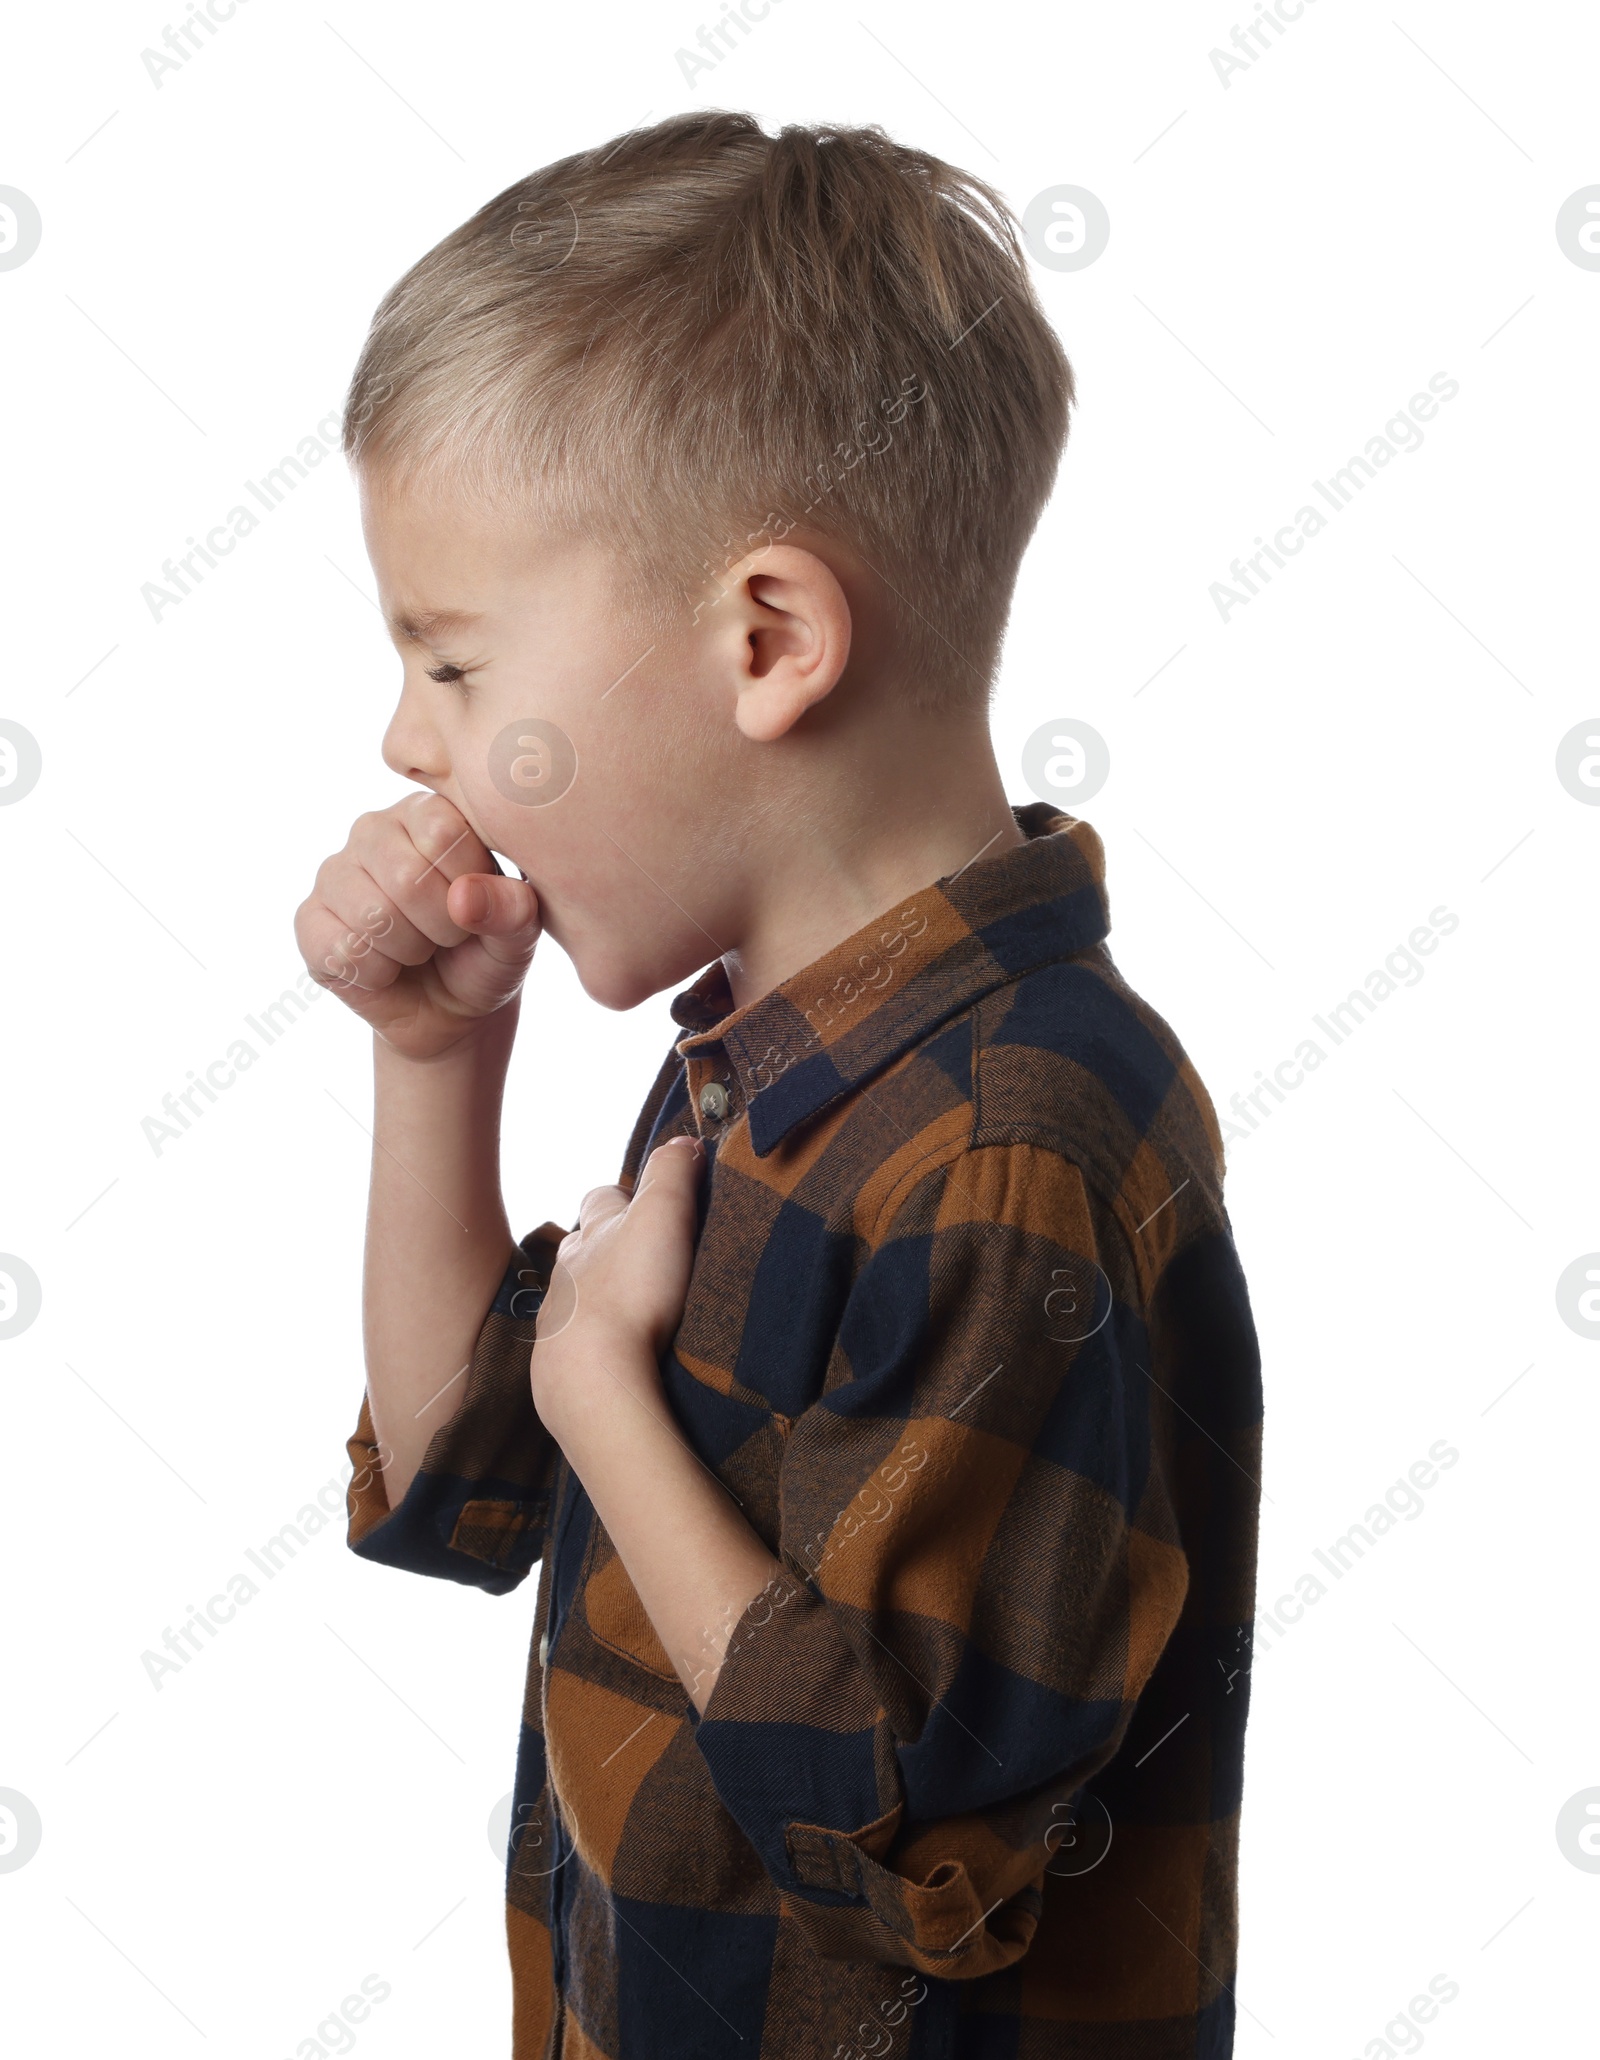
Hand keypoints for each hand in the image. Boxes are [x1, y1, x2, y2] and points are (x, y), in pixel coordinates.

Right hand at [293, 792, 540, 1060]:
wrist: (450, 1009)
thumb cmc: (487, 953)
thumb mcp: (519, 933)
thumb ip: (511, 909)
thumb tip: (463, 896)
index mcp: (429, 813)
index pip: (443, 832)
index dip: (466, 887)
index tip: (475, 908)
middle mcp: (374, 830)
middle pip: (405, 876)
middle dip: (441, 927)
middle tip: (448, 937)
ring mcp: (334, 873)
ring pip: (372, 916)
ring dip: (409, 952)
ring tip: (419, 949)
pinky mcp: (309, 919)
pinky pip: (340, 950)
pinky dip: (376, 974)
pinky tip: (386, 967)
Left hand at [531, 1136, 705, 1438]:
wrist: (592, 1381)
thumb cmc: (631, 1293)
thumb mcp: (664, 1215)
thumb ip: (673, 1171)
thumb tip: (682, 1143)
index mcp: (592, 1233)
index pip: (602, 1198)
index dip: (627, 1197)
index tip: (654, 1207)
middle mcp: (565, 1272)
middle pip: (584, 1248)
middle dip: (611, 1251)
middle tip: (649, 1264)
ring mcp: (556, 1322)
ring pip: (574, 1298)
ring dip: (600, 1300)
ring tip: (636, 1314)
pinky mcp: (554, 1369)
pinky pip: (571, 1349)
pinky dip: (592, 1347)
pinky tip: (616, 1359)